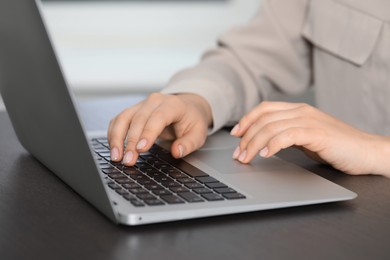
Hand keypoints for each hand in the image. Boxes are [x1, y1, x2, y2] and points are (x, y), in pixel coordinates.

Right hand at [107, 93, 211, 165]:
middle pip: (138, 119)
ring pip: (124, 118)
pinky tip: (113, 148)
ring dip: (117, 138)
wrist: (187, 107)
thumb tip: (176, 151)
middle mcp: (155, 101)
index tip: (141, 149)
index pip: (158, 117)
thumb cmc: (192, 121)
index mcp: (173, 105)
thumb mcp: (198, 133)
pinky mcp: (133, 111)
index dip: (148, 133)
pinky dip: (113, 134)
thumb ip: (189, 143)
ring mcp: (142, 104)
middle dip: (131, 142)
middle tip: (128, 161)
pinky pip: (118, 120)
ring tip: (116, 157)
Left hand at [230, 101, 389, 175]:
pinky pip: (287, 136)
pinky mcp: (316, 133)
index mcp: (298, 109)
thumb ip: (287, 134)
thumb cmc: (337, 146)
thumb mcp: (306, 137)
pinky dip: (272, 145)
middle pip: (263, 119)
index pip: (264, 108)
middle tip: (238, 154)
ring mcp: (309, 120)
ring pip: (271, 127)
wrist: (366, 151)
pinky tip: (266, 155)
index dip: (247, 120)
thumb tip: (265, 141)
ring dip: (254, 144)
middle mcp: (301, 111)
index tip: (235, 134)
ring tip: (246, 158)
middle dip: (246, 137)